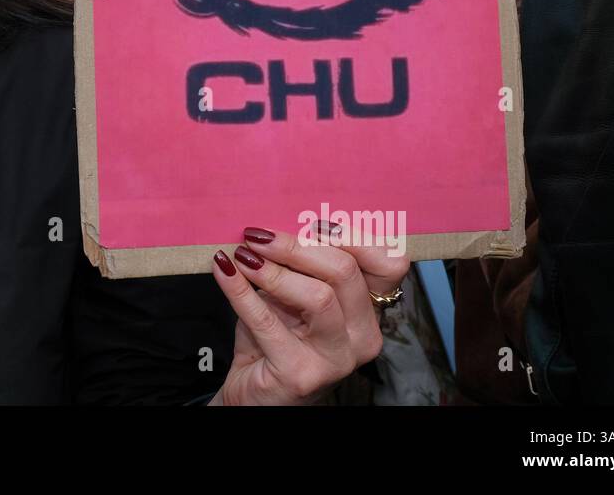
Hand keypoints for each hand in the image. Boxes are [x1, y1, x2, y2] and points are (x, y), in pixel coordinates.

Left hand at [208, 225, 409, 404]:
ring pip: (318, 297)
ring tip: (244, 254)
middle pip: (345, 272)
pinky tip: (225, 269)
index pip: (388, 265)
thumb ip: (301, 263)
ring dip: (273, 270)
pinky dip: (240, 290)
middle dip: (298, 246)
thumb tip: (276, 221)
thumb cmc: (278, 336)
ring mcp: (335, 359)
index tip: (312, 222)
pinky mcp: (300, 375)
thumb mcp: (295, 295)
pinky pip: (267, 322)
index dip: (354, 237)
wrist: (254, 392)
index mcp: (369, 311)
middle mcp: (362, 337)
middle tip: (258, 235)